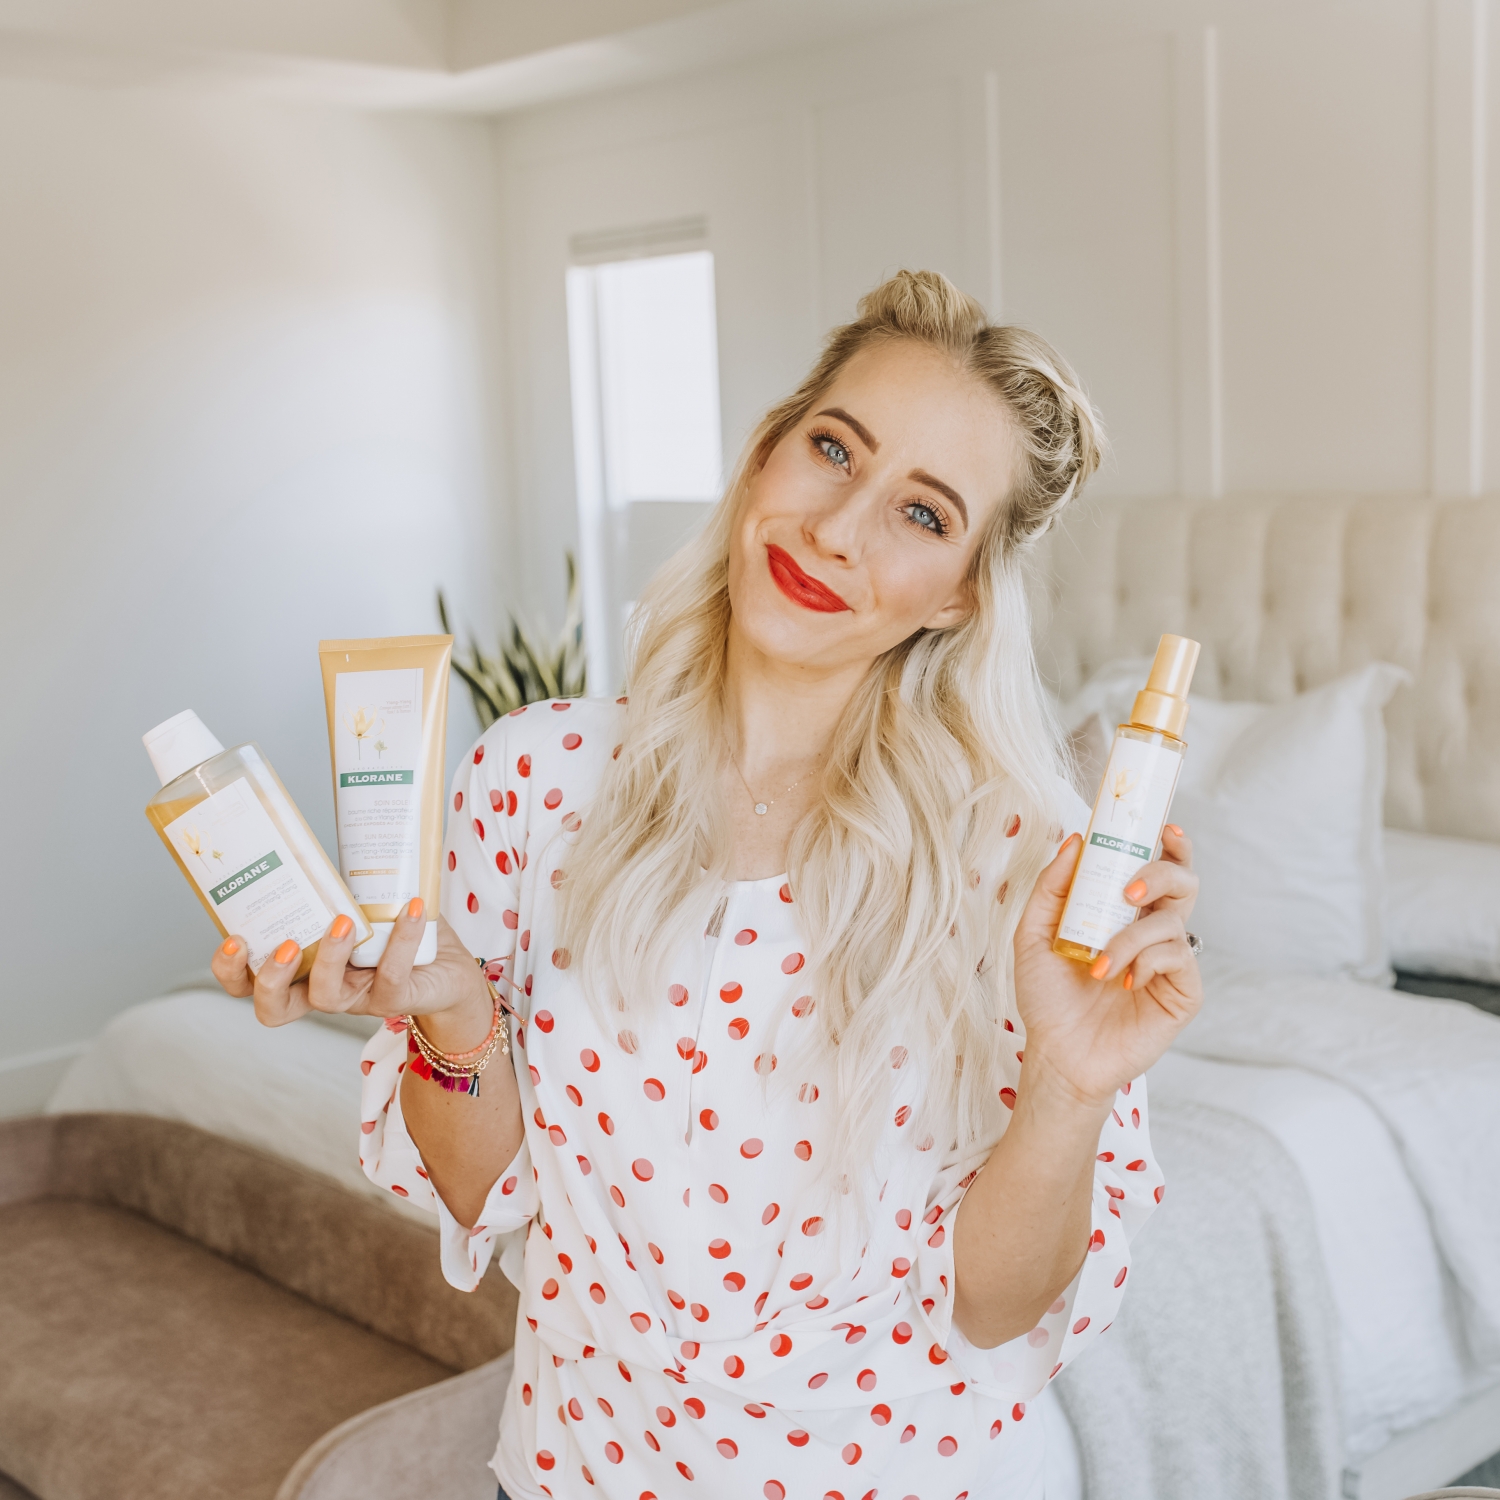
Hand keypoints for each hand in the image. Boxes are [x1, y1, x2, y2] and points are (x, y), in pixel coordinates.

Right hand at [210, 904, 492, 1048]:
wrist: (449, 971)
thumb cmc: (395, 934)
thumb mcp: (360, 906)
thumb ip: (335, 884)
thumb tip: (317, 827)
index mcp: (303, 970)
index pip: (248, 984)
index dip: (230, 971)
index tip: (233, 937)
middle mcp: (323, 990)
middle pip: (273, 1006)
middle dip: (269, 978)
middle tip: (284, 942)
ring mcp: (359, 999)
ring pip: (326, 997)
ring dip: (329, 957)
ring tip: (342, 920)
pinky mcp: (397, 998)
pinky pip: (392, 974)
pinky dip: (401, 938)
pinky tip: (412, 907)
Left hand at [1011, 825, 1202, 1108]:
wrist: (1057, 1053)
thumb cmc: (1047, 997)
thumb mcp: (1033, 934)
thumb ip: (1052, 887)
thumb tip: (1075, 841)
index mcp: (1124, 913)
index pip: (1158, 868)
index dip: (1170, 845)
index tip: (1163, 829)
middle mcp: (1152, 930)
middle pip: (1184, 882)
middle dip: (1161, 873)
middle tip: (1129, 890)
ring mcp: (1170, 961)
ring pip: (1172, 920)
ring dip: (1131, 937)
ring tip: (1099, 965)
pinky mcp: (1182, 992)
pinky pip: (1178, 957)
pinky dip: (1146, 961)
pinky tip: (1123, 982)